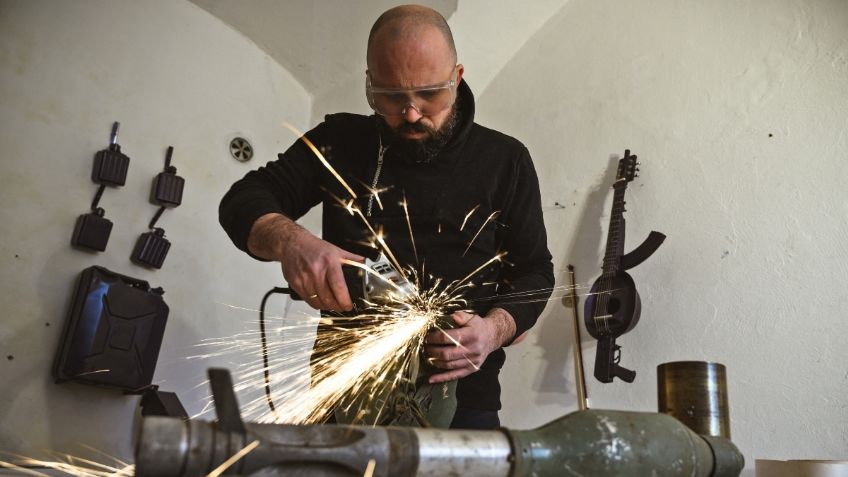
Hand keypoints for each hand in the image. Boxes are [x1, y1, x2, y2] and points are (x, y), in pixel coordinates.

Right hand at [248, 213, 362, 310]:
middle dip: (337, 306)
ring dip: (327, 307)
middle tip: (342, 307)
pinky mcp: (296, 284)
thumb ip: (351, 259)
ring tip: (332, 305)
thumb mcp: (336, 250)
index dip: (344, 300)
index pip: (338, 287)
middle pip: (328, 298)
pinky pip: (308, 300)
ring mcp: (305, 279)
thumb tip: (364, 264)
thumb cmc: (314, 247)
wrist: (292, 244)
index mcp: (329, 263)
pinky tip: (320, 301)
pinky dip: (315, 304)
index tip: (348, 305)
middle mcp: (316, 272)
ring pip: (318, 302)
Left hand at [424, 309, 515, 383]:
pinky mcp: (472, 369)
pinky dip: (442, 378)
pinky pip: (455, 375)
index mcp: (471, 335)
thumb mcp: (471, 317)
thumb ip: (460, 316)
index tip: (427, 337)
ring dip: (435, 362)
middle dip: (432, 351)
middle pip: (447, 354)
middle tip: (425, 347)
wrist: (492, 337)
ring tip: (427, 356)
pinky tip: (431, 379)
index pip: (448, 338)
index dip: (435, 338)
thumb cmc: (478, 327)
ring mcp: (472, 361)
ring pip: (449, 365)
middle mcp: (472, 349)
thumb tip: (450, 317)